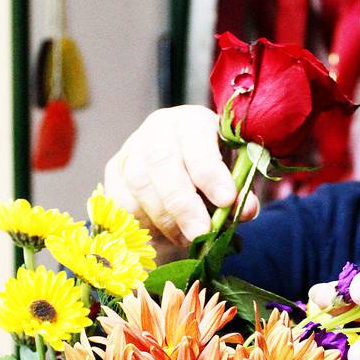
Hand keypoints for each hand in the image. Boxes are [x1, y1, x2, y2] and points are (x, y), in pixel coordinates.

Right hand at [103, 106, 258, 248]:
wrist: (183, 173)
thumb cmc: (213, 174)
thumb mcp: (232, 178)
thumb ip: (239, 193)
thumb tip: (245, 210)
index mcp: (193, 120)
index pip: (197, 139)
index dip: (210, 171)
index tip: (226, 200)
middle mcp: (158, 128)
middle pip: (162, 163)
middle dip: (183, 203)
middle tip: (201, 233)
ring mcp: (132, 148)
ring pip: (139, 183)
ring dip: (163, 218)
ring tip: (186, 239)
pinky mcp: (114, 171)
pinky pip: (121, 200)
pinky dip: (142, 223)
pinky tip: (163, 235)